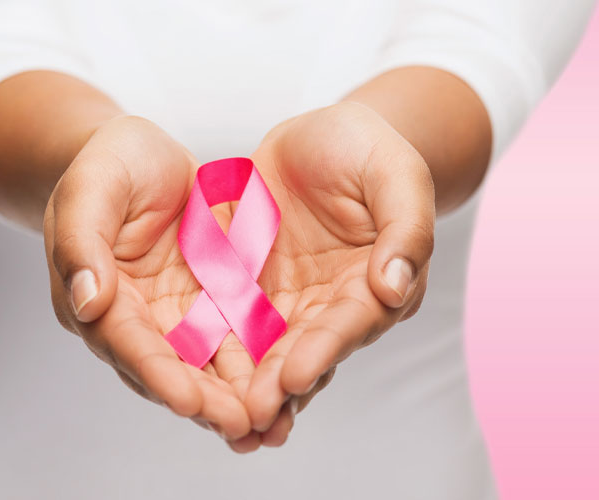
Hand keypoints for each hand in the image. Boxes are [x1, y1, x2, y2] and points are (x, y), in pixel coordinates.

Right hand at [43, 115, 251, 439]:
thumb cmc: (110, 162)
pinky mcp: (210, 304)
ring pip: (205, 365)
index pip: (126, 342)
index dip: (157, 372)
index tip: (188, 401)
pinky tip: (290, 384)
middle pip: (169, 367)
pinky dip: (257, 364)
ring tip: (270, 422)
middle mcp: (135, 318)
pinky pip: (235, 339)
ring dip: (234, 396)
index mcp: (97, 296)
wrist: (144, 154)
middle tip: (242, 426)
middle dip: (204, 401)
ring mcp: (175, 315)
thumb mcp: (92, 186)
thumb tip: (86, 300)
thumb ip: (82, 239)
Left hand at [220, 102, 436, 448]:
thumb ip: (406, 228)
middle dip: (279, 386)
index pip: (349, 323)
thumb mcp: (395, 174)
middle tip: (250, 417)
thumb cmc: (368, 148)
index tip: (296, 376)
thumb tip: (395, 287)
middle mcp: (333, 305)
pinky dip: (216, 356)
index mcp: (376, 284)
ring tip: (224, 424)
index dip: (324, 350)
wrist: (321, 135)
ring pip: (267, 352)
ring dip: (247, 388)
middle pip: (306, 351)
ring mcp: (290, 301)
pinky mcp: (251, 290)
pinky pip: (230, 325)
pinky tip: (192, 383)